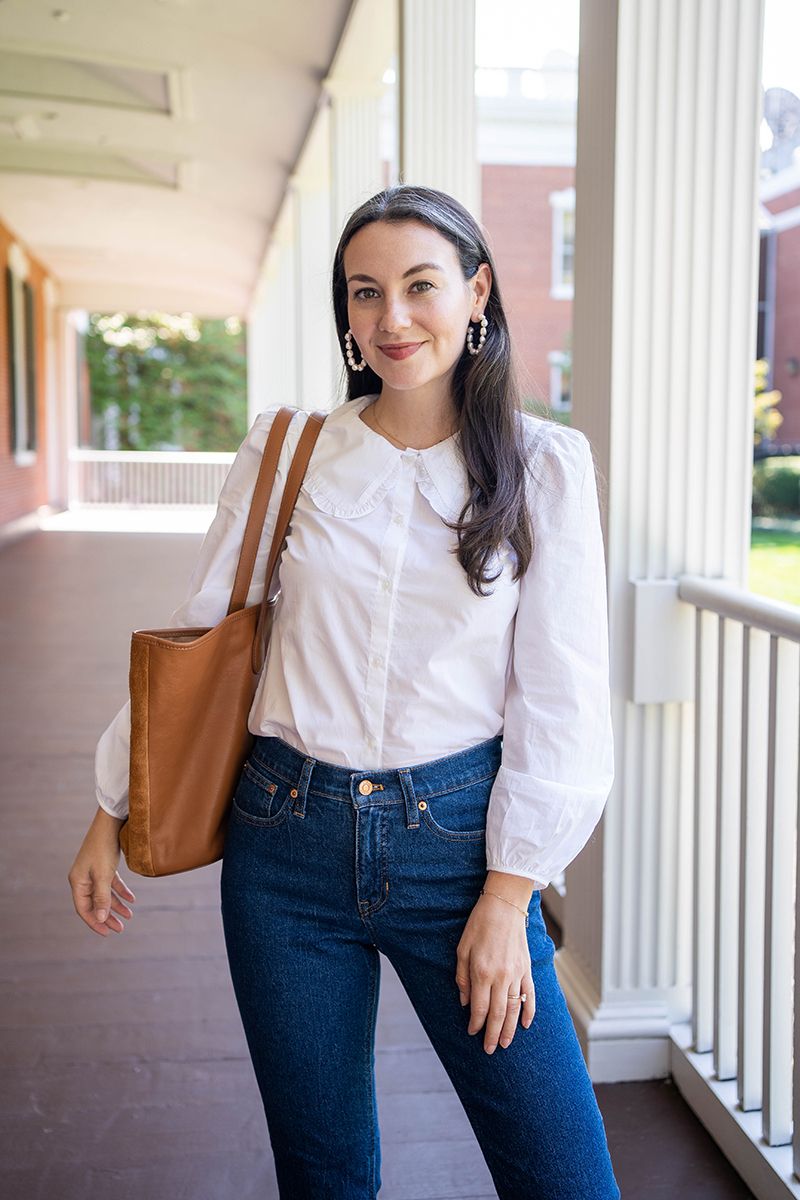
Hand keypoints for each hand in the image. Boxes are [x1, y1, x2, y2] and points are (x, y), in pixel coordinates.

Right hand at [68, 807, 135, 936]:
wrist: (111, 822)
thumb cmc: (104, 847)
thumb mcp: (103, 875)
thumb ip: (102, 897)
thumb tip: (100, 918)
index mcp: (77, 882)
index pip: (84, 909)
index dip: (95, 922)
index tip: (107, 933)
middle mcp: (83, 879)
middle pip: (95, 904)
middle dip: (107, 917)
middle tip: (120, 929)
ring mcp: (93, 873)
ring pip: (105, 895)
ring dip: (116, 906)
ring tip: (129, 916)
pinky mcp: (104, 866)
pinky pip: (111, 884)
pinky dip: (121, 891)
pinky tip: (132, 899)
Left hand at [455, 873, 535, 1053]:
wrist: (504, 906)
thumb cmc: (479, 925)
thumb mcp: (462, 949)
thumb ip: (462, 978)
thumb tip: (465, 1002)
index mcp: (482, 972)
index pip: (479, 1007)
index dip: (475, 1023)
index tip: (472, 1033)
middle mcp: (501, 976)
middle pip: (498, 1013)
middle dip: (492, 1034)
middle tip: (489, 1050)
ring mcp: (517, 974)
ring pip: (515, 1008)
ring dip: (509, 1029)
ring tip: (504, 1043)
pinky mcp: (527, 969)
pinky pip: (530, 995)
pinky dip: (529, 1011)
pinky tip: (526, 1024)